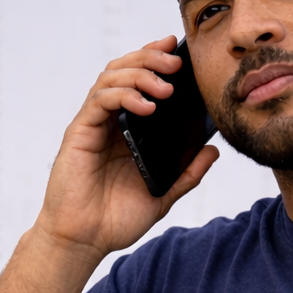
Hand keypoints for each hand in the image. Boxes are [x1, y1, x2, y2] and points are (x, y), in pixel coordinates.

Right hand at [37, 36, 218, 259]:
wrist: (85, 241)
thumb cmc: (115, 219)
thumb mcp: (162, 195)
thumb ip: (186, 173)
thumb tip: (212, 151)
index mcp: (128, 129)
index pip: (139, 81)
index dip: (155, 60)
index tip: (179, 52)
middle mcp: (109, 121)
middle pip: (125, 70)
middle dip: (151, 59)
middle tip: (176, 63)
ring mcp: (93, 125)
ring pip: (111, 78)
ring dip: (140, 74)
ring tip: (166, 87)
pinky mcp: (80, 133)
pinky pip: (100, 101)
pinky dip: (124, 96)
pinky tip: (146, 106)